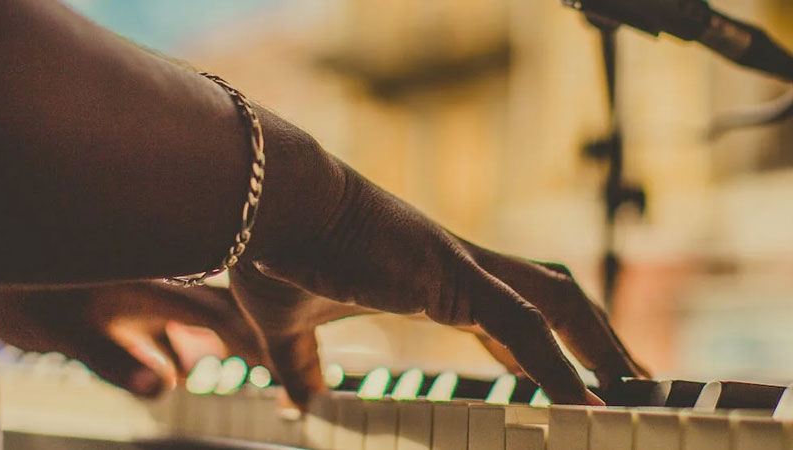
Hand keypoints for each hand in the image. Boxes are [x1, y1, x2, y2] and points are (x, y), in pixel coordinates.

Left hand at [0, 282, 266, 396]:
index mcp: (155, 288)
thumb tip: (163, 389)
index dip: (249, 333)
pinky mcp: (128, 305)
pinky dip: (180, 348)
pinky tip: (175, 371)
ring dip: (212, 344)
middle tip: (268, 359)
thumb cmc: (39, 301)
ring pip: (193, 318)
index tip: (275, 353)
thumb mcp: (76, 336)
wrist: (10, 265)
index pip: (216, 311)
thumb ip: (119, 363)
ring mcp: (143, 295)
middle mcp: (157, 287)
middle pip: (216, 309)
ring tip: (229, 370)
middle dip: (243, 335)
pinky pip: (167, 327)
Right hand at [232, 104, 648, 406]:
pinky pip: (523, 325)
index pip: (515, 315)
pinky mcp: (451, 272)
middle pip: (555, 299)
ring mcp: (462, 266)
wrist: (267, 207)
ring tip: (638, 388)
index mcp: (437, 280)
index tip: (583, 378)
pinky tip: (585, 405)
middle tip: (638, 379)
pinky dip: (558, 365)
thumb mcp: (290, 329)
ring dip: (601, 344)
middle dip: (599, 339)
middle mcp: (463, 268)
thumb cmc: (278, 255)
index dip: (554, 348)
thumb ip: (302, 365)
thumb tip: (298, 401)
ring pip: (557, 303)